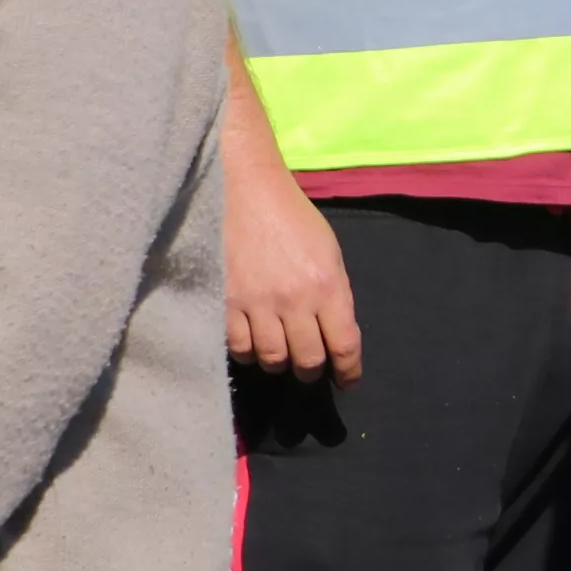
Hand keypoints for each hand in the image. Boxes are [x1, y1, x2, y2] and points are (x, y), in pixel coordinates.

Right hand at [225, 148, 360, 381]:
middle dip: (312, 370)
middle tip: (309, 366)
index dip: (348, 370)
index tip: (347, 380)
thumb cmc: (291, 217)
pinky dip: (248, 352)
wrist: (244, 190)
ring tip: (280, 354)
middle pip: (307, 360)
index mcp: (327, 285)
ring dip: (279, 363)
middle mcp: (293, 300)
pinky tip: (252, 342)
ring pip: (272, 359)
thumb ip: (334, 293)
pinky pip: (237, 347)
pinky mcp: (222, 302)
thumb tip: (335, 331)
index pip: (344, 345)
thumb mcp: (328, 251)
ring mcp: (255, 303)